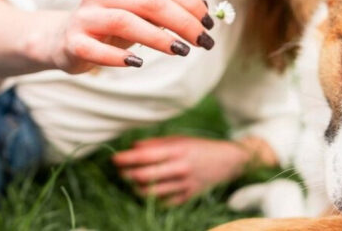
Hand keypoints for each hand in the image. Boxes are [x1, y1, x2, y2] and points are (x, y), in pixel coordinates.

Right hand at [46, 0, 214, 73]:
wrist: (62, 39)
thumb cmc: (111, 26)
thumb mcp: (140, 13)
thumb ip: (168, 9)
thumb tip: (207, 8)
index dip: (191, 3)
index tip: (210, 24)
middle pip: (149, 1)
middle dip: (182, 21)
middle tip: (204, 42)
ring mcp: (85, 16)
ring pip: (125, 21)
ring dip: (158, 37)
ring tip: (181, 51)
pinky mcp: (73, 41)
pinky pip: (96, 49)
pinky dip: (118, 57)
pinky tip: (137, 63)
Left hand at [112, 136, 250, 204]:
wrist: (228, 161)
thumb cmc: (200, 147)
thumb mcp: (180, 139)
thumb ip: (157, 143)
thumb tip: (133, 147)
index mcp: (178, 150)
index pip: (144, 156)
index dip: (126, 158)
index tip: (114, 158)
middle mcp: (180, 168)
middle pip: (144, 176)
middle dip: (126, 175)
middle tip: (119, 171)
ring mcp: (184, 185)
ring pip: (151, 193)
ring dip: (135, 188)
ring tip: (130, 182)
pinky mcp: (187, 197)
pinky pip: (163, 203)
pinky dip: (151, 198)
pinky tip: (147, 192)